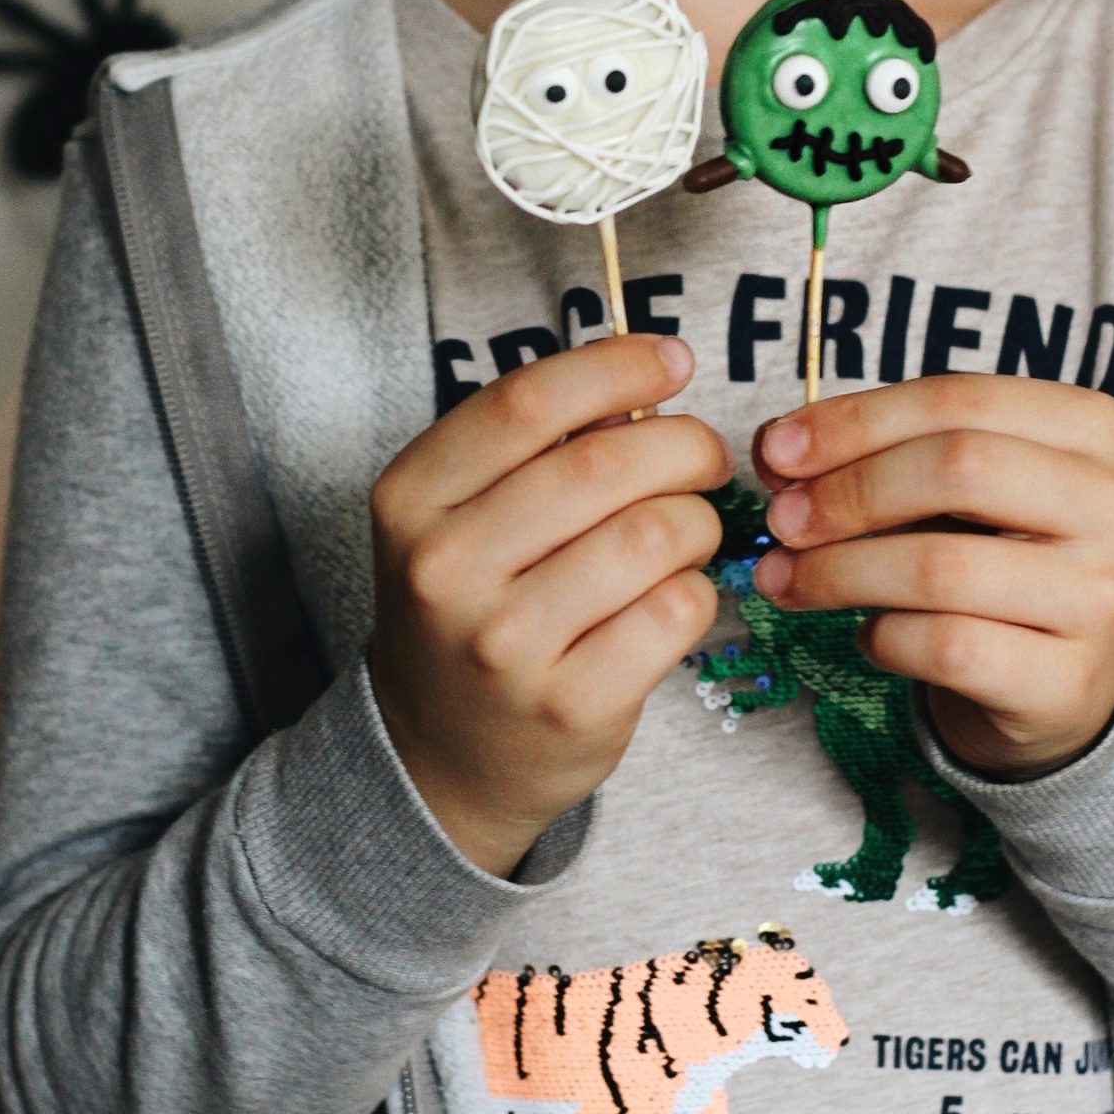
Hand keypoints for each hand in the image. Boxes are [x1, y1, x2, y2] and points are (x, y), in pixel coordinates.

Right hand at [369, 336, 730, 875]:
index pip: (525, 402)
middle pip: (601, 465)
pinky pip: (676, 611)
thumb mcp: (460, 514)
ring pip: (653, 535)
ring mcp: (506, 646)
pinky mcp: (570, 707)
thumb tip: (648, 381)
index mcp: (411, 499)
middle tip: (702, 457)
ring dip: (697, 520)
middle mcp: (446, 570)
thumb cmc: (469, 608)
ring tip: (687, 530)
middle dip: (683, 445)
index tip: (671, 361)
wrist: (440, 753)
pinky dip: (696, 590)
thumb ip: (537, 445)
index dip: (617, 367)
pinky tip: (672, 594)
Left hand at [750, 375, 1113, 776]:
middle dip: (847, 492)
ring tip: (785, 578)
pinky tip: (868, 634)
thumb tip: (778, 449)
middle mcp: (1112, 505)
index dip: (855, 421)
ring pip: (940, 567)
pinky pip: (945, 647)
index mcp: (1087, 428)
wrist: (1065, 679)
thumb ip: (878, 452)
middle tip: (782, 520)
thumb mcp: (955, 487)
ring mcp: (1098, 597)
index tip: (777, 451)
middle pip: (958, 469)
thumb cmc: (997, 555)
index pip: (958, 399)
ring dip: (839, 571)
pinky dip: (883, 637)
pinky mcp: (1066, 680)